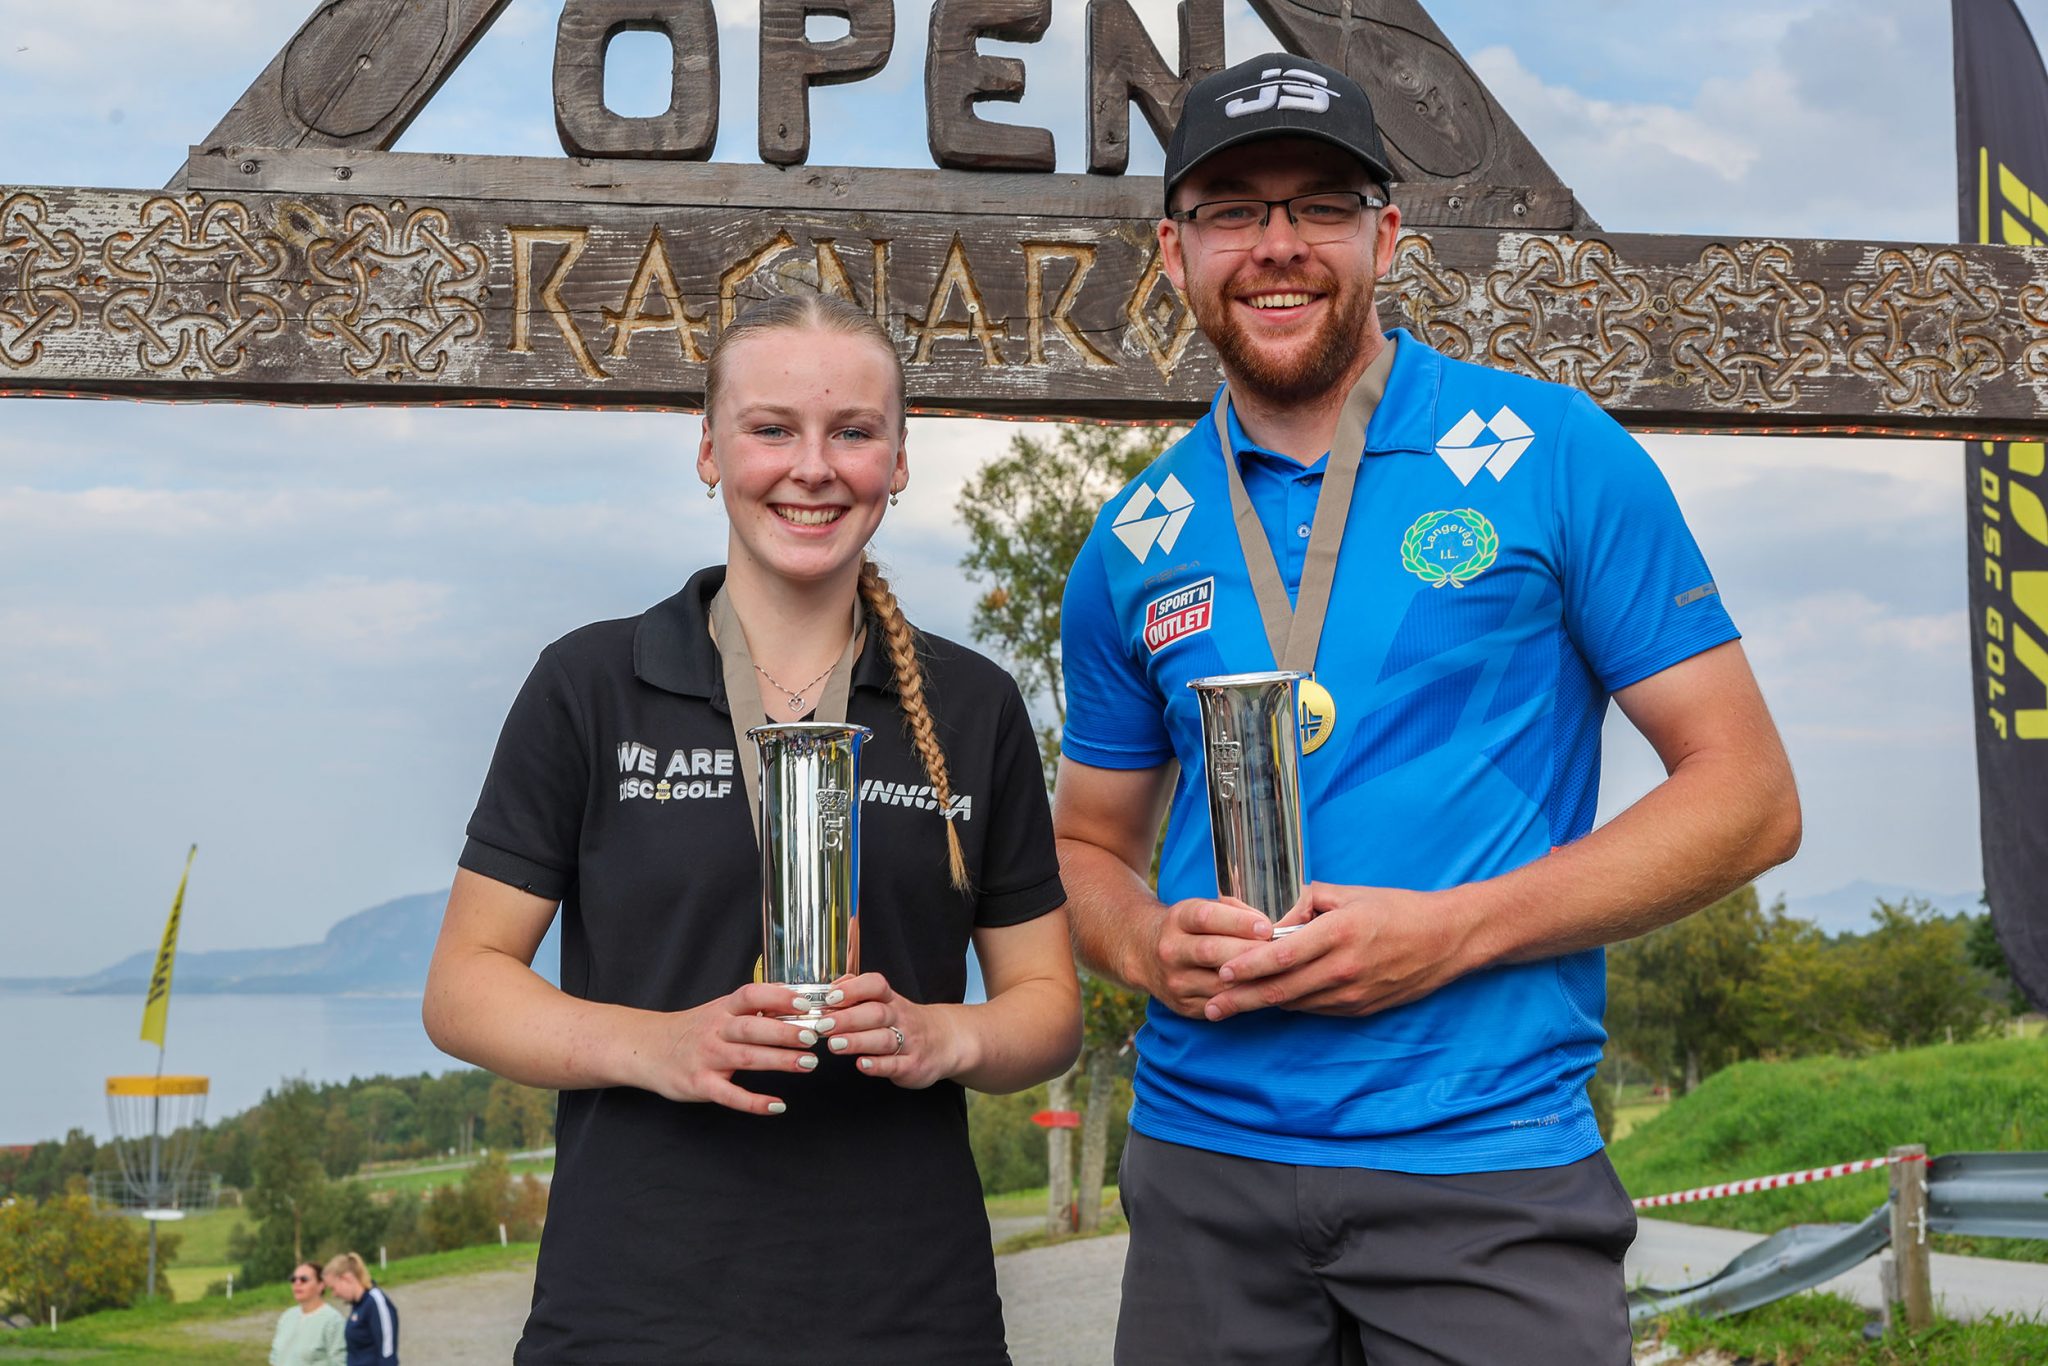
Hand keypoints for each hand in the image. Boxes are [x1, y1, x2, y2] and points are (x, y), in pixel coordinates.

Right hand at [633, 981, 836, 1114]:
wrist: (647, 1049)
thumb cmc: (692, 1030)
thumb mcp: (718, 1011)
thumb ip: (752, 1009)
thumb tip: (794, 1003)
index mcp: (722, 1009)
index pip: (751, 995)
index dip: (778, 996)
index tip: (805, 1002)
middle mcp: (715, 1031)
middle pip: (752, 1028)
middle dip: (784, 1032)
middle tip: (813, 1037)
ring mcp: (707, 1058)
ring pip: (746, 1058)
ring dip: (779, 1061)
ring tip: (808, 1063)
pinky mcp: (700, 1085)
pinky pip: (730, 1095)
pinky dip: (754, 1101)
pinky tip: (777, 1105)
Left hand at [821, 972, 964, 1088]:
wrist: (945, 1041)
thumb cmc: (904, 1022)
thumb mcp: (886, 1002)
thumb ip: (858, 993)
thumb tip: (831, 989)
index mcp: (891, 1000)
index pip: (876, 985)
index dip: (853, 989)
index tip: (831, 997)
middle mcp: (900, 1018)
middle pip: (875, 1013)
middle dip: (847, 1018)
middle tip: (823, 1025)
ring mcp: (908, 1042)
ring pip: (883, 1039)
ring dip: (857, 1041)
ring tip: (834, 1044)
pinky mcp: (912, 1065)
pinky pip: (894, 1065)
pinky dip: (877, 1065)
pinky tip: (861, 1064)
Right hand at [1142, 896, 1274, 1017]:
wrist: (1145, 953)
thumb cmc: (1189, 927)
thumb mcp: (1204, 907)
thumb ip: (1235, 912)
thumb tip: (1267, 928)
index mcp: (1178, 919)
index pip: (1206, 918)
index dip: (1238, 923)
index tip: (1267, 928)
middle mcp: (1171, 950)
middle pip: (1211, 952)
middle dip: (1249, 954)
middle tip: (1280, 954)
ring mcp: (1175, 981)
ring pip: (1219, 985)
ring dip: (1251, 981)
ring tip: (1277, 974)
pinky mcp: (1183, 1006)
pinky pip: (1220, 1005)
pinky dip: (1243, 999)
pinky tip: (1261, 991)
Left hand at [1204, 882, 1473, 1021]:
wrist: (1445, 939)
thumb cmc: (1395, 909)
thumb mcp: (1347, 894)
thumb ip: (1304, 902)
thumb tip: (1271, 918)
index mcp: (1338, 934)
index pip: (1281, 956)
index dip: (1247, 967)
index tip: (1221, 971)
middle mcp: (1343, 969)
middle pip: (1281, 990)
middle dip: (1241, 1000)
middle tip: (1211, 1007)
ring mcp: (1352, 994)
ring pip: (1295, 1003)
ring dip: (1262, 1006)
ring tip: (1229, 1007)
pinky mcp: (1360, 1008)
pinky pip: (1315, 1009)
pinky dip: (1291, 1004)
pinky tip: (1270, 1002)